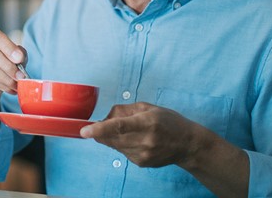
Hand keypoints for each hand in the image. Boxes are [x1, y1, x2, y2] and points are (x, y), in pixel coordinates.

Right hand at [0, 25, 26, 111]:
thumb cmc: (4, 62)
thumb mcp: (15, 54)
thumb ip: (19, 53)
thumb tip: (20, 57)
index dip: (8, 47)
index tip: (20, 58)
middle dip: (9, 65)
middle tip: (21, 75)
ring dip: (7, 78)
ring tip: (18, 83)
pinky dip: (3, 85)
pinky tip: (11, 88)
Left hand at [80, 102, 200, 167]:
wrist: (187, 145)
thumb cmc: (168, 122)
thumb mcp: (148, 108)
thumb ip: (125, 110)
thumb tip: (105, 117)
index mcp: (147, 122)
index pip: (118, 127)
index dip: (99, 129)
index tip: (84, 131)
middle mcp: (144, 140)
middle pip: (112, 138)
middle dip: (101, 131)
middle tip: (105, 122)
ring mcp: (142, 154)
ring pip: (114, 145)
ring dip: (112, 137)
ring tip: (129, 130)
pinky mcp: (141, 163)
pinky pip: (121, 152)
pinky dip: (121, 144)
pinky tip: (135, 139)